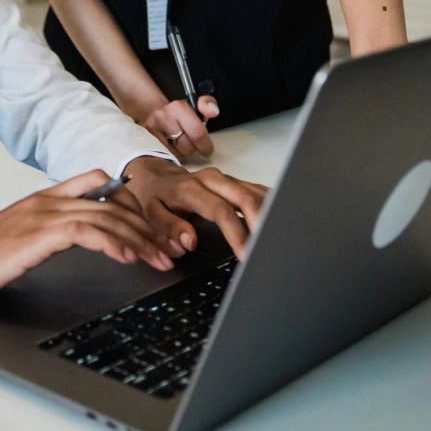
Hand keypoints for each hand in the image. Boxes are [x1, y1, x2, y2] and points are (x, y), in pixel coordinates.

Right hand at [0, 170, 183, 305]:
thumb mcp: (18, 236)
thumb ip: (47, 230)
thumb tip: (75, 237)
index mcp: (43, 197)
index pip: (96, 181)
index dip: (128, 199)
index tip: (149, 224)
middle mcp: (47, 200)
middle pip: (111, 202)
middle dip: (145, 225)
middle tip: (167, 248)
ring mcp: (43, 214)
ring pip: (106, 215)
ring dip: (139, 237)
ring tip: (159, 257)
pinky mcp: (39, 234)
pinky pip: (88, 232)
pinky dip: (114, 242)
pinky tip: (129, 258)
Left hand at [123, 156, 267, 257]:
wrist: (156, 175)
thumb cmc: (155, 197)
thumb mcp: (151, 213)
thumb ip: (169, 228)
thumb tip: (190, 242)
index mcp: (191, 189)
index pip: (220, 211)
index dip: (236, 233)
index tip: (245, 255)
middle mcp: (212, 180)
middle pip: (245, 197)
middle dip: (261, 224)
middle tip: (269, 250)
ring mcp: (226, 179)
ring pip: (256, 193)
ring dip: (270, 215)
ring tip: (278, 240)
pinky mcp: (235, 182)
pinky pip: (258, 191)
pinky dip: (271, 206)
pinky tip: (279, 222)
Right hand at [139, 95, 217, 160]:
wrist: (154, 115)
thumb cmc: (178, 116)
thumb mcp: (196, 107)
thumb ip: (208, 105)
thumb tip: (213, 110)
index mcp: (178, 107)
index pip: (198, 133)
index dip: (205, 145)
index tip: (207, 149)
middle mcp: (163, 116)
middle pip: (188, 147)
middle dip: (193, 148)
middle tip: (192, 144)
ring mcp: (152, 130)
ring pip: (177, 155)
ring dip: (181, 153)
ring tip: (178, 143)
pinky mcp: (146, 142)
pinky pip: (166, 158)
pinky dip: (170, 156)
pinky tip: (170, 147)